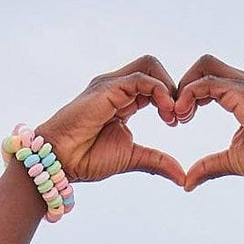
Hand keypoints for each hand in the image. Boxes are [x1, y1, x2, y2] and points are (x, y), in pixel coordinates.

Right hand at [33, 58, 184, 187]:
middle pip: (154, 67)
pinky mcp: (107, 88)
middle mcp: (117, 87)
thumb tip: (183, 177)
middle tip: (179, 115)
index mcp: (123, 99)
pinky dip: (159, 91)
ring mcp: (111, 85)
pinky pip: (141, 79)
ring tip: (172, 114)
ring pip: (149, 66)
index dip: (171, 98)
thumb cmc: (88, 158)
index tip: (177, 121)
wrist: (61, 160)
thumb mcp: (132, 158)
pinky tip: (165, 112)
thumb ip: (157, 161)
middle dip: (173, 87)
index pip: (154, 83)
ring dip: (168, 87)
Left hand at [174, 58, 243, 190]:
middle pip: (205, 64)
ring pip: (204, 66)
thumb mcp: (233, 160)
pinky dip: (189, 95)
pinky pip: (206, 83)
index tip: (180, 118)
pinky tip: (184, 115)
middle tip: (175, 114)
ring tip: (178, 116)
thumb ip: (209, 166)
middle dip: (184, 83)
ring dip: (184, 88)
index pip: (209, 78)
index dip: (190, 94)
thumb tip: (187, 182)